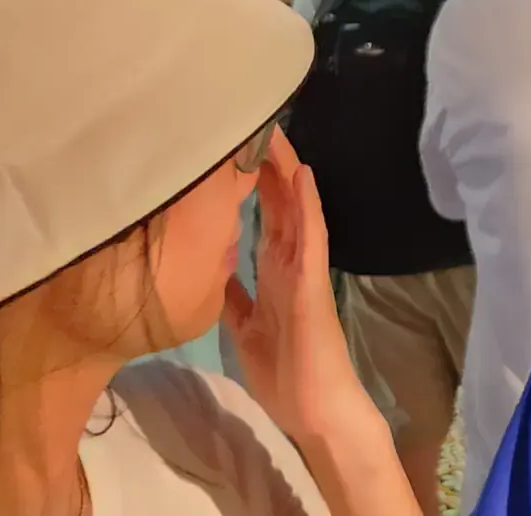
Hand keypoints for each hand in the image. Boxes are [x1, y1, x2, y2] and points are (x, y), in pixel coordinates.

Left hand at [223, 130, 372, 445]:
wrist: (313, 408)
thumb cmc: (283, 372)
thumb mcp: (244, 328)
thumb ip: (235, 297)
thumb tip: (217, 270)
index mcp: (274, 271)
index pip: (263, 216)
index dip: (251, 182)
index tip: (238, 148)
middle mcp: (290, 260)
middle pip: (279, 202)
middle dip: (266, 164)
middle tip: (256, 122)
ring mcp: (304, 267)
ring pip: (296, 209)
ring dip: (286, 171)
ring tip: (276, 133)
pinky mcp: (312, 279)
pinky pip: (310, 234)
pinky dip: (306, 204)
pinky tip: (301, 175)